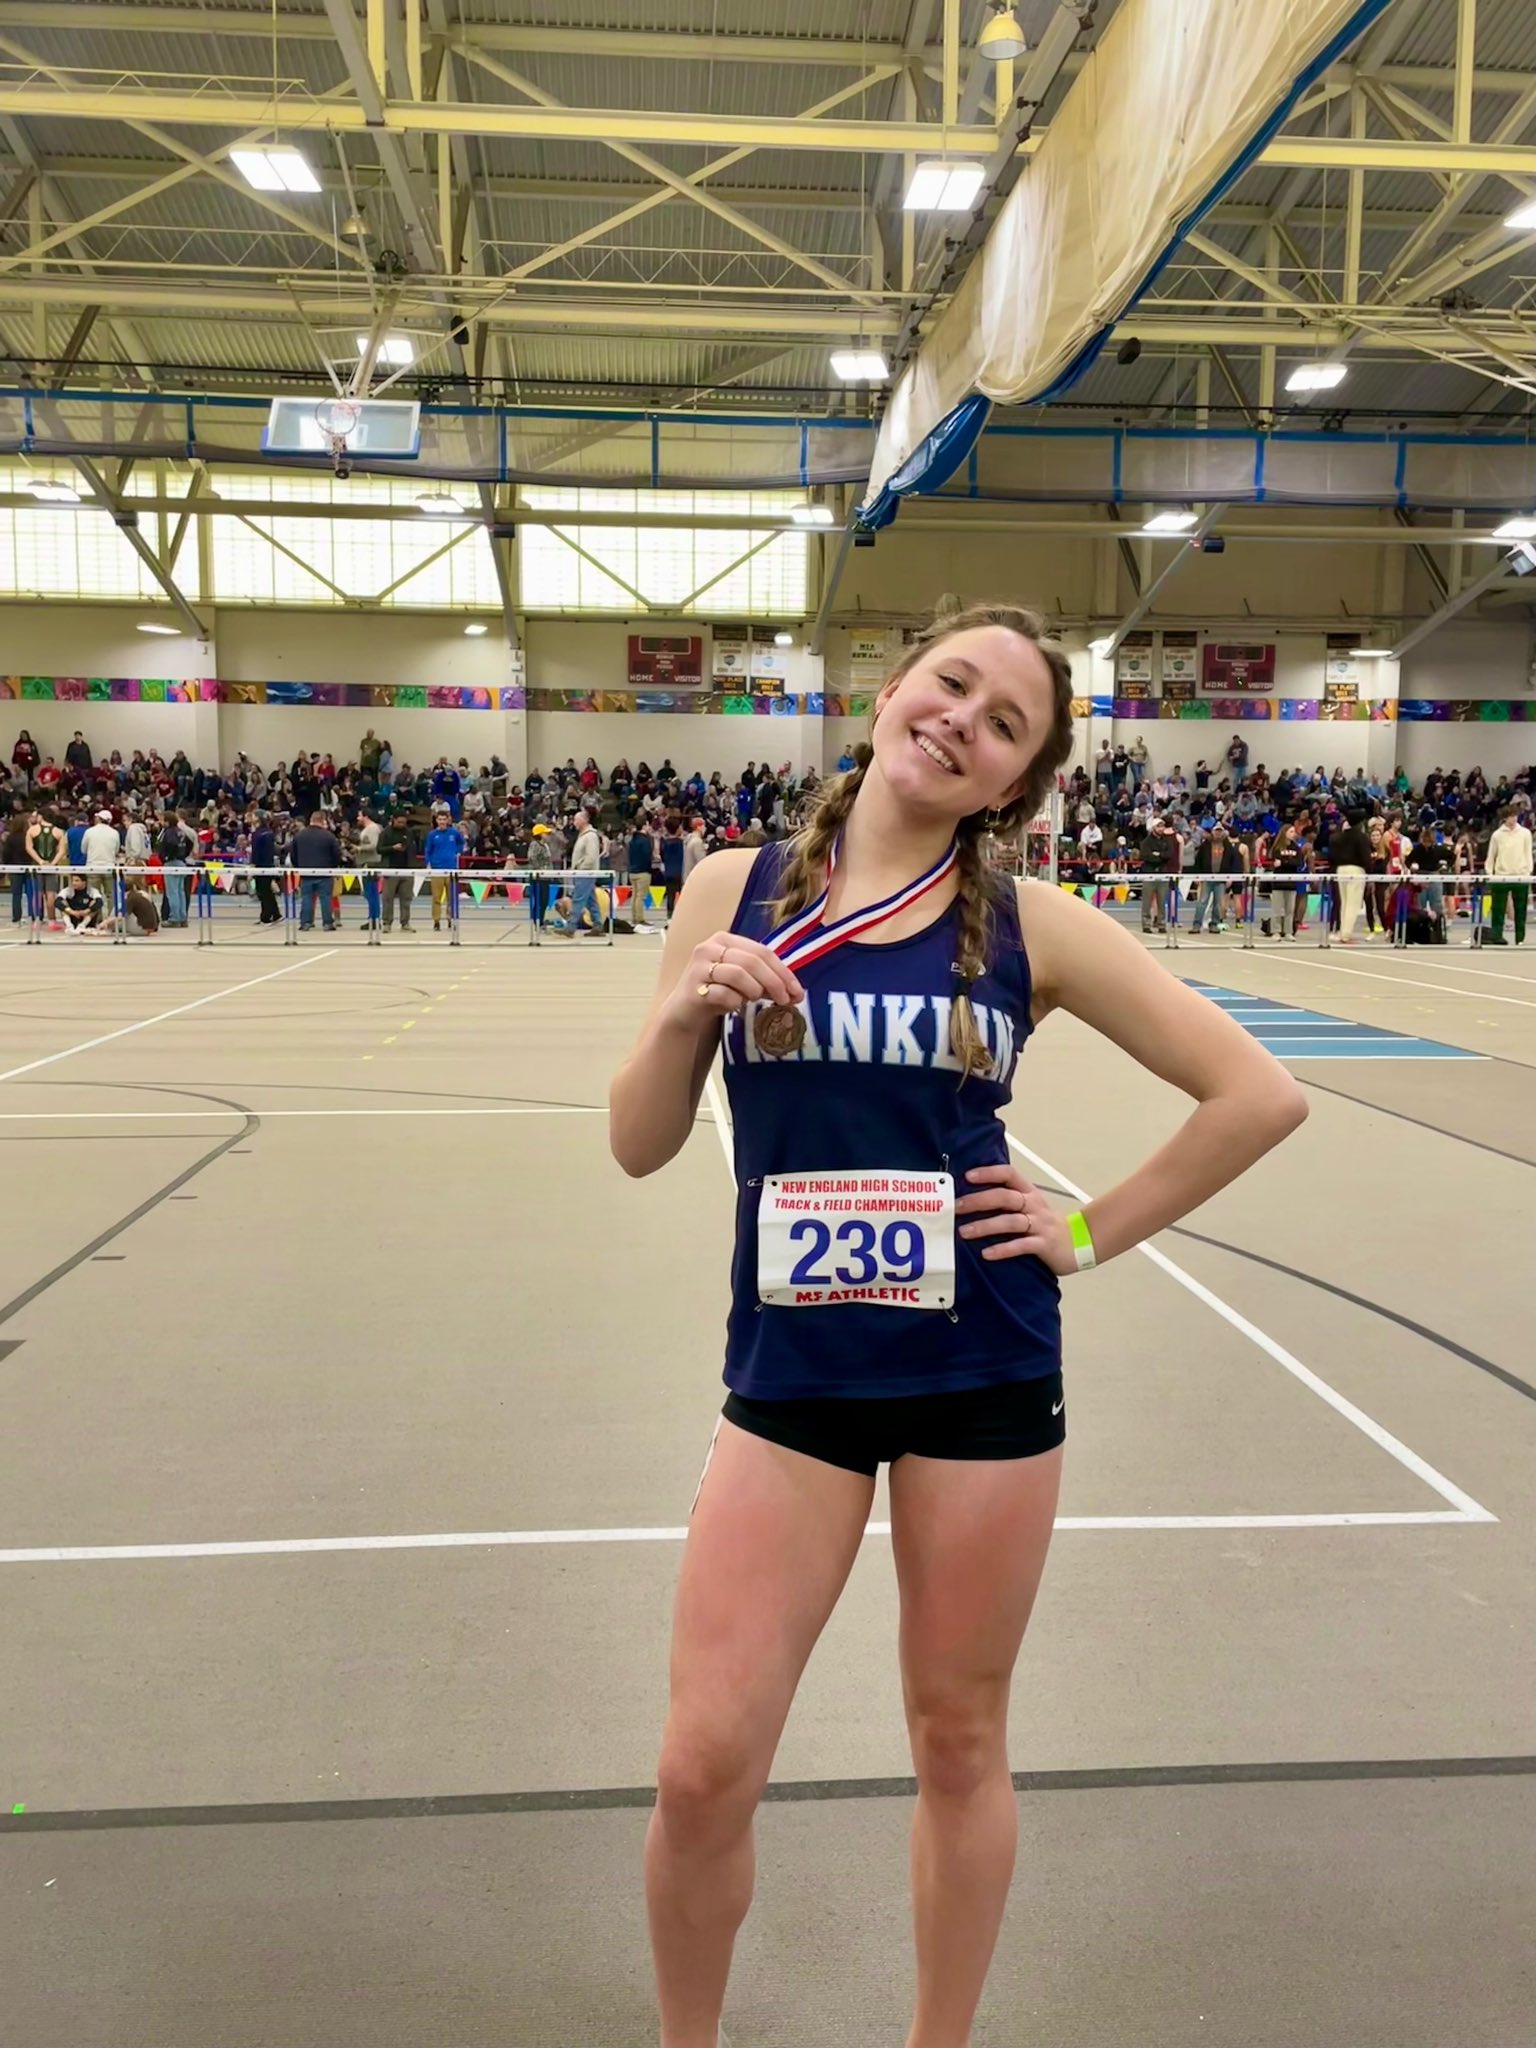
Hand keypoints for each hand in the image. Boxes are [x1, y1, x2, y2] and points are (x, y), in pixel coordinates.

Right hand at [664, 930, 805, 1033]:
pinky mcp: (693, 988)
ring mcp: (699, 967)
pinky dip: (735, 1001)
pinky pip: (723, 994)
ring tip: (756, 1000)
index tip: (797, 991)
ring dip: (754, 990)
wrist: (686, 1011)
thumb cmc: (718, 991)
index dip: (783, 971)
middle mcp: (710, 948)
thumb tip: (796, 993)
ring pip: (738, 974)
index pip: (762, 951)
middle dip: (774, 982)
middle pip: (752, 961)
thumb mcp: (745, 981)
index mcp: (725, 939)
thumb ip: (767, 981)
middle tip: (785, 1000)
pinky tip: (735, 1006)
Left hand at [956, 1164, 1076, 1273]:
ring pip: (1010, 1222)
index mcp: (1028, 1193)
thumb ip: (1007, 1200)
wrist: (1079, 1242)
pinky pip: (1021, 1246)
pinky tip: (987, 1253)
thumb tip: (971, 1198)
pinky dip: (1003, 1249)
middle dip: (979, 1200)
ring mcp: (1039, 1225)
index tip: (968, 1176)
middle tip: (957, 1207)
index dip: (989, 1173)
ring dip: (985, 1226)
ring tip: (965, 1232)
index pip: (1009, 1174)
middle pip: (1005, 1197)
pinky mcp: (1044, 1244)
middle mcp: (1033, 1205)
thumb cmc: (1045, 1224)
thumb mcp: (1029, 1206)